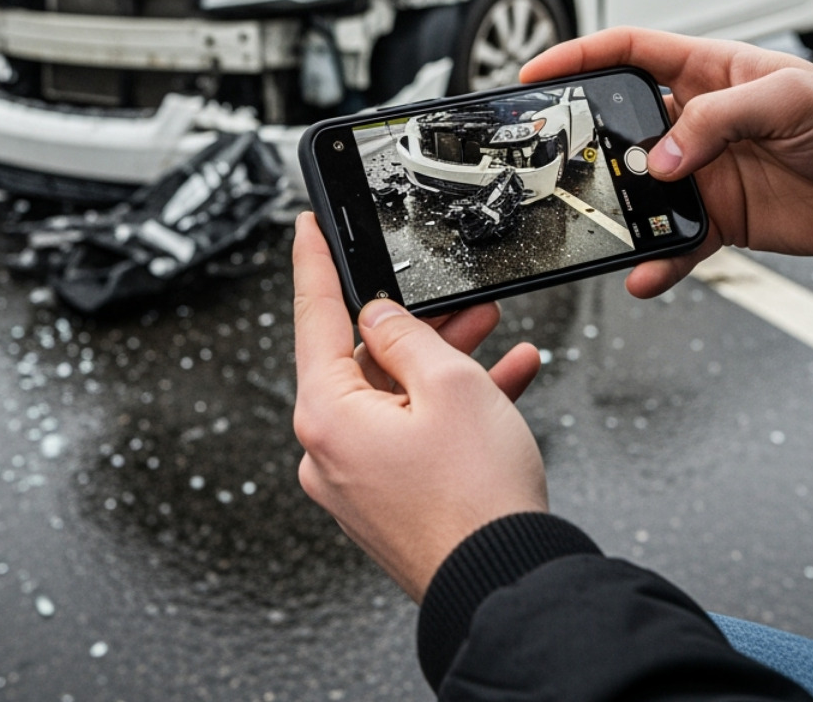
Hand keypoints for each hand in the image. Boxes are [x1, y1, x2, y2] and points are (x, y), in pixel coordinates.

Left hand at [291, 213, 546, 600]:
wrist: (504, 582)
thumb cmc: (477, 500)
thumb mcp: (450, 384)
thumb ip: (406, 335)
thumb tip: (379, 317)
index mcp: (325, 416)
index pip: (313, 316)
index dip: (314, 263)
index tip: (307, 229)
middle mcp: (328, 452)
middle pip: (362, 361)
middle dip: (415, 326)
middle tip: (454, 299)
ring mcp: (355, 482)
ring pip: (393, 398)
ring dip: (442, 364)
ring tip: (490, 336)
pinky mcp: (385, 502)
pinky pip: (410, 437)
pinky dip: (449, 410)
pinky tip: (502, 383)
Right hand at [520, 29, 812, 297]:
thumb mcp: (790, 99)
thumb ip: (719, 120)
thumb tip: (661, 159)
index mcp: (709, 71)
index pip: (628, 53)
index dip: (579, 57)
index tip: (534, 76)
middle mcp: (698, 120)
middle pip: (620, 125)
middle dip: (585, 141)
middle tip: (557, 161)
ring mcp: (707, 172)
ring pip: (640, 190)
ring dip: (619, 210)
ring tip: (603, 226)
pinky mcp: (722, 219)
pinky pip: (675, 243)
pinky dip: (657, 261)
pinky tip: (645, 276)